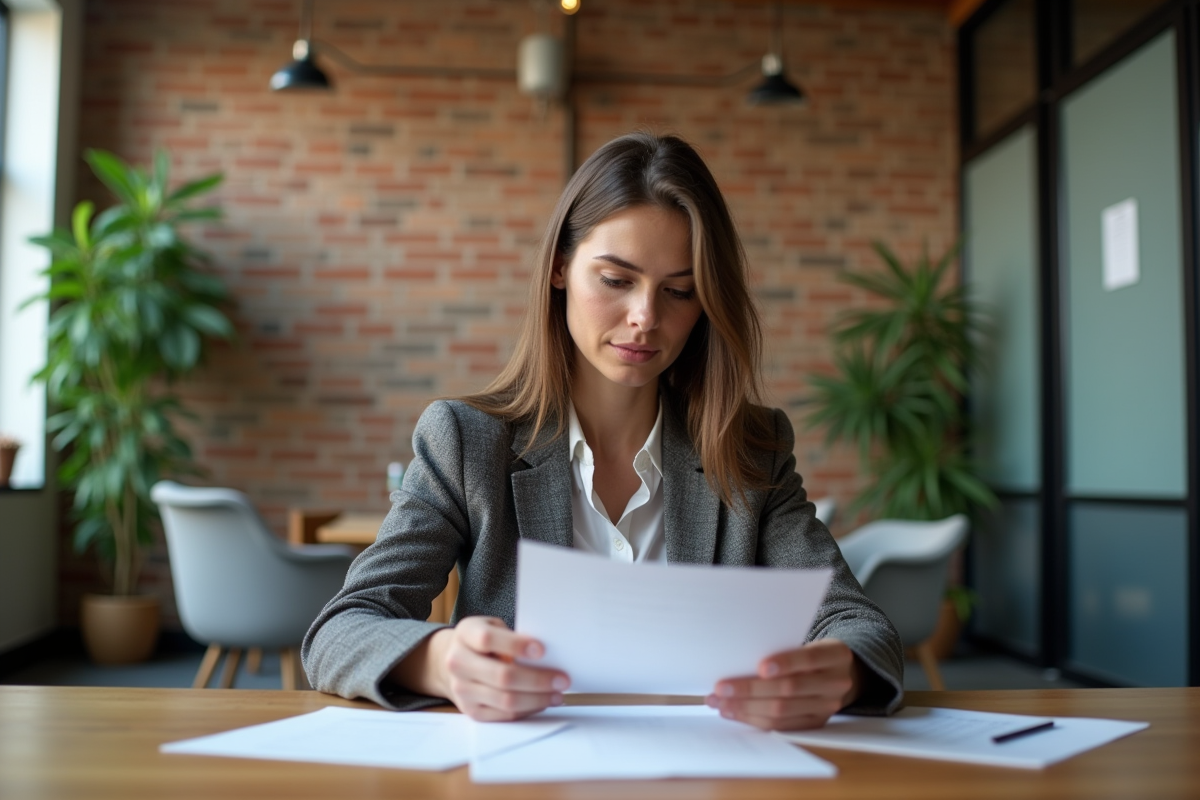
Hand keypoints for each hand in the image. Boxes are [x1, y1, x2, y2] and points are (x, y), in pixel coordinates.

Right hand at [391, 616, 569, 721]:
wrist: (455, 660)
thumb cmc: (484, 641)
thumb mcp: (493, 627)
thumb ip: (512, 636)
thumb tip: (548, 653)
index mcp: (465, 634)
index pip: (487, 640)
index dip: (516, 645)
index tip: (542, 650)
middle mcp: (458, 662)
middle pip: (501, 676)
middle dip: (537, 679)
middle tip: (562, 679)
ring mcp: (462, 689)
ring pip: (505, 700)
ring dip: (537, 699)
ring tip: (556, 694)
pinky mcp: (471, 710)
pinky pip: (504, 715)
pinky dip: (527, 710)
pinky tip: (541, 702)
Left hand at [705, 639, 861, 730]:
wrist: (840, 674)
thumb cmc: (811, 654)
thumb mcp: (807, 642)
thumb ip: (782, 648)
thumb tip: (739, 660)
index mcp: (835, 656)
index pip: (809, 658)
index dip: (785, 663)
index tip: (760, 666)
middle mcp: (835, 683)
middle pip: (789, 689)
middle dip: (750, 689)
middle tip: (721, 688)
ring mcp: (826, 707)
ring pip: (781, 711)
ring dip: (745, 707)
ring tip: (719, 702)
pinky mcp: (814, 724)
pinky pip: (779, 725)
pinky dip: (753, 718)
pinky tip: (733, 711)